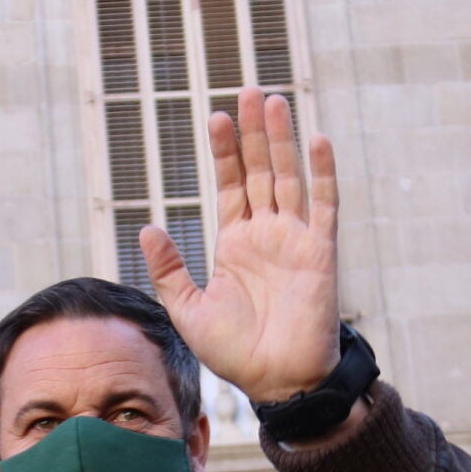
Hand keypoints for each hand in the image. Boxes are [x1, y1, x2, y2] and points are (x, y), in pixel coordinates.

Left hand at [141, 89, 341, 403]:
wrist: (277, 382)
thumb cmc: (235, 353)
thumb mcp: (189, 310)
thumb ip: (169, 269)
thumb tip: (146, 228)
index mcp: (236, 243)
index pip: (230, 185)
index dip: (224, 151)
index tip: (215, 115)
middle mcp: (267, 234)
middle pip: (259, 170)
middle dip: (253, 132)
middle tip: (248, 89)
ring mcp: (295, 240)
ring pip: (288, 177)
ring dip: (281, 140)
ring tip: (272, 100)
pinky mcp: (320, 253)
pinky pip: (324, 206)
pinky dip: (322, 173)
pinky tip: (316, 140)